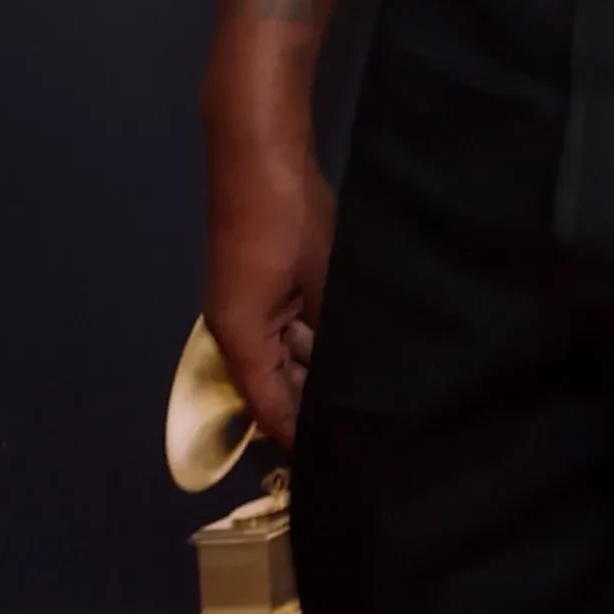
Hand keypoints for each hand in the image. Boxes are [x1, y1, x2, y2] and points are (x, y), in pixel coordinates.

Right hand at [203, 45, 332, 448]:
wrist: (259, 153)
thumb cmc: (288, 220)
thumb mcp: (326, 282)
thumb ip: (337, 333)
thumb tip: (360, 373)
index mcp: (243, 340)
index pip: (273, 410)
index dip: (306, 439)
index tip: (346, 459)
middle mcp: (239, 331)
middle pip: (278, 386)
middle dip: (319, 405)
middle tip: (372, 428)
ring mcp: (250, 306)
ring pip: (289, 356)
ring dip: (323, 369)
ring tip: (375, 394)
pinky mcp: (264, 285)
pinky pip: (291, 327)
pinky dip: (319, 339)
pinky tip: (359, 345)